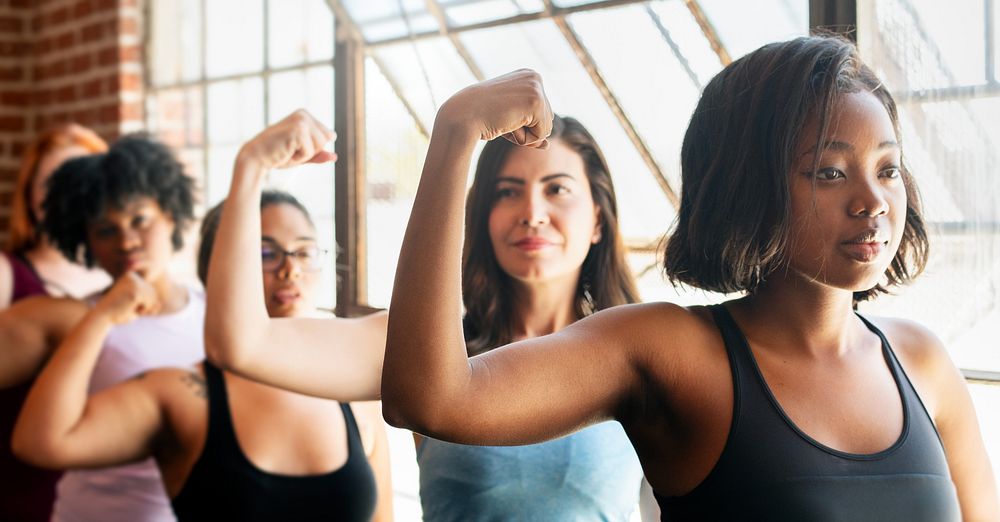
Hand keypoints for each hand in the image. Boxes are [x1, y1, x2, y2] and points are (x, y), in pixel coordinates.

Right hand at [94, 272, 159, 324]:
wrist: (102, 316)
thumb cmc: (118, 311)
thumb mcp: (137, 305)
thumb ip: (150, 304)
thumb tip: (160, 305)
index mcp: (131, 276)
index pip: (150, 289)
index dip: (143, 301)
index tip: (129, 303)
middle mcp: (133, 276)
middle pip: (153, 292)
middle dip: (145, 305)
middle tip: (129, 307)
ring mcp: (134, 283)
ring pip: (153, 298)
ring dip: (144, 308)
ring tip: (129, 307)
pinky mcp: (135, 291)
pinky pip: (150, 303)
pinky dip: (143, 310)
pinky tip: (130, 308)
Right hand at [236, 110, 336, 171]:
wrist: (256, 157)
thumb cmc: (278, 155)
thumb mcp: (302, 155)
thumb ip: (319, 155)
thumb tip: (335, 156)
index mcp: (305, 115)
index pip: (329, 136)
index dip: (315, 148)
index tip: (296, 146)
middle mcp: (304, 114)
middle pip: (327, 140)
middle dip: (312, 151)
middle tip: (291, 149)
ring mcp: (301, 120)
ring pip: (321, 146)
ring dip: (306, 154)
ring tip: (288, 150)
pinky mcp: (298, 130)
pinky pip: (311, 152)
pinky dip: (300, 157)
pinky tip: (286, 152)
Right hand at [437, 69, 553, 148]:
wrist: (462, 116)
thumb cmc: (481, 118)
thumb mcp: (509, 121)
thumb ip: (529, 130)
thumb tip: (547, 145)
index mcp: (528, 76)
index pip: (542, 113)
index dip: (523, 123)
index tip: (502, 113)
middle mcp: (535, 77)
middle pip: (548, 119)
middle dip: (526, 129)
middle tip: (501, 118)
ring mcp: (536, 88)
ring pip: (546, 128)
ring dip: (525, 134)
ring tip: (503, 120)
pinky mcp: (536, 101)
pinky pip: (542, 134)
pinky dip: (525, 138)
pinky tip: (507, 124)